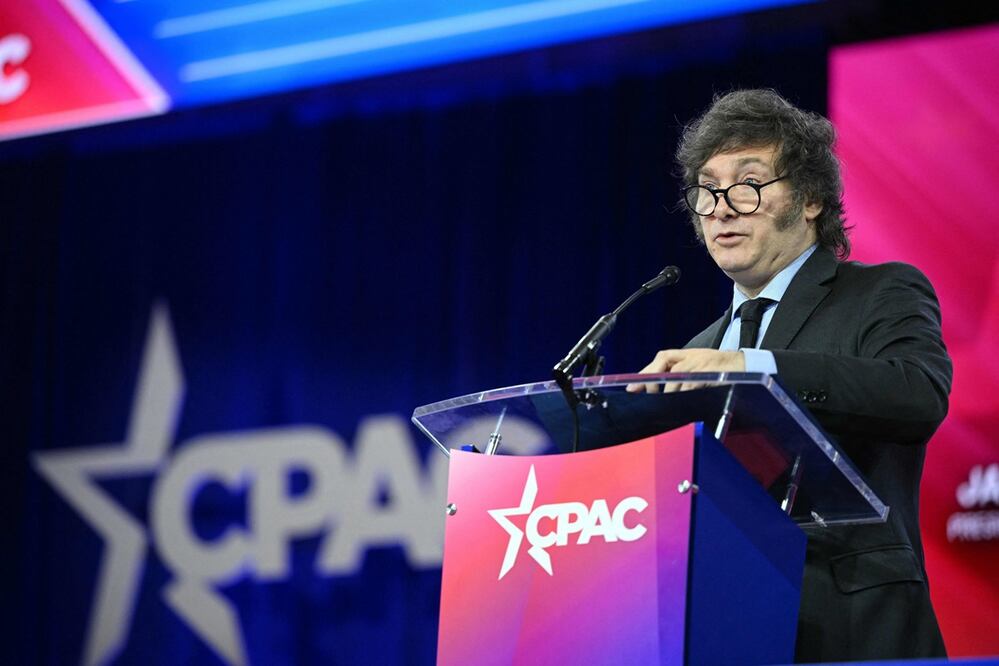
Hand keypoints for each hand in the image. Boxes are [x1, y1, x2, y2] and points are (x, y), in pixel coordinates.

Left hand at [625, 348, 745, 392]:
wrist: (744, 367)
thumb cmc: (717, 370)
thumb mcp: (696, 368)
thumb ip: (676, 375)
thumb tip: (653, 388)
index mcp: (684, 354)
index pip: (659, 360)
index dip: (644, 373)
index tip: (631, 388)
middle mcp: (689, 356)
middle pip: (662, 364)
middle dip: (650, 380)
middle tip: (647, 395)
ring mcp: (698, 362)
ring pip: (674, 376)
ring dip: (666, 391)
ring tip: (662, 403)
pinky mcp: (708, 372)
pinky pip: (690, 383)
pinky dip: (682, 392)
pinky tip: (680, 401)